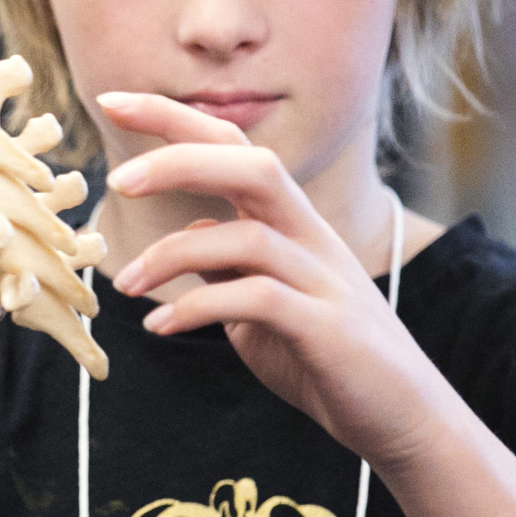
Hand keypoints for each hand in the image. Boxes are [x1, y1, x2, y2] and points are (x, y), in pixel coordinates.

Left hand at [98, 92, 442, 468]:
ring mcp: (324, 280)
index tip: (113, 100)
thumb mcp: (265, 305)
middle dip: (181, 162)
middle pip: (253, 167)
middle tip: (118, 181)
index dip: (175, 119)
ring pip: (248, 236)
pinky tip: (161, 326)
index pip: (234, 148)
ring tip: (125, 285)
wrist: (402, 416)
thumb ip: (228, 268)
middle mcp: (312, 238)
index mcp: (292, 224)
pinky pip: (258, 299)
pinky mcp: (327, 327)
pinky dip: (200, 308)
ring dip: (173, 256)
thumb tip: (183, 241)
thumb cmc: (328, 358)